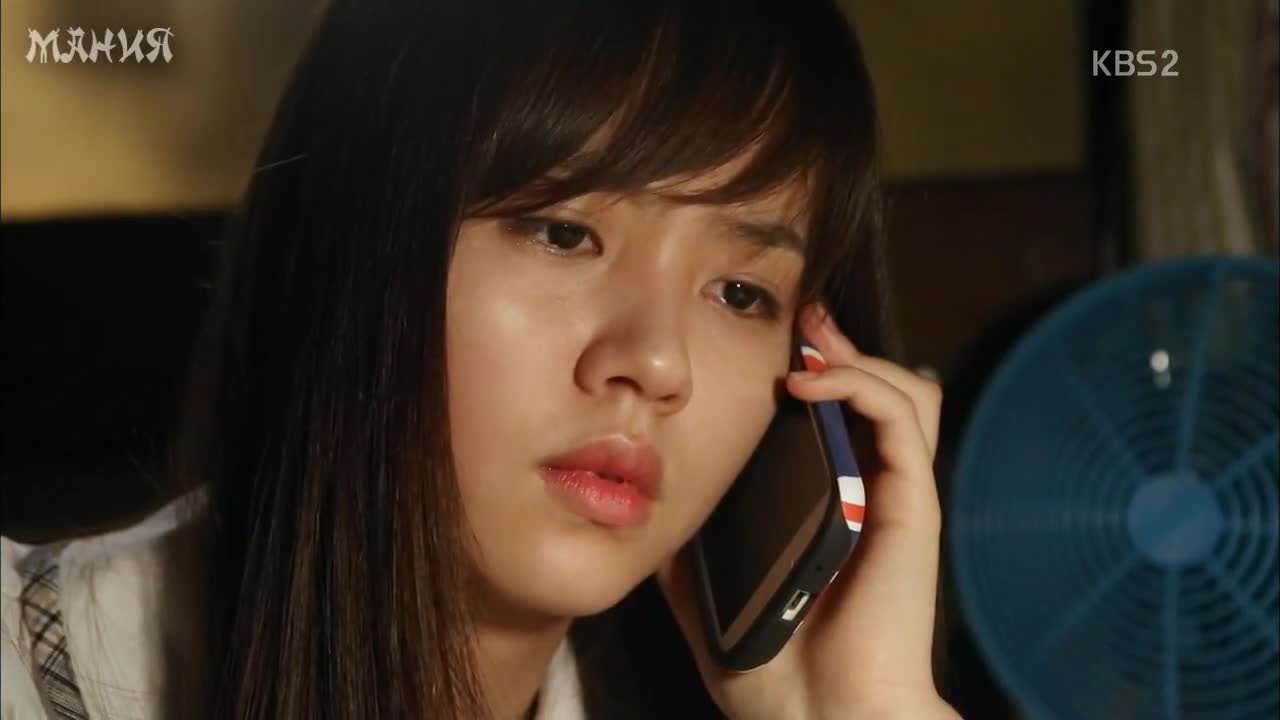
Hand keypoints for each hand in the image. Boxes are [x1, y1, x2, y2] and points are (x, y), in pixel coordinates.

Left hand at [656, 304, 961, 719]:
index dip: (817, 370)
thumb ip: (689, 544)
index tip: (771, 343)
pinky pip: (900, 419)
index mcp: (834, 507)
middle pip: (883, 391)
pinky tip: (806, 382)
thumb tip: (644, 505)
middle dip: (842, 345)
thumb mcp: (707, 587)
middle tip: (799, 321)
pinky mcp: (911, 506)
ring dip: (855, 356)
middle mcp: (871, 493)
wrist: (816, 719)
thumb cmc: (767, 665)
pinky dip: (857, 383)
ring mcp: (894, 497)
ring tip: (805, 345)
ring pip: (908, 391)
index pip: (845, 418)